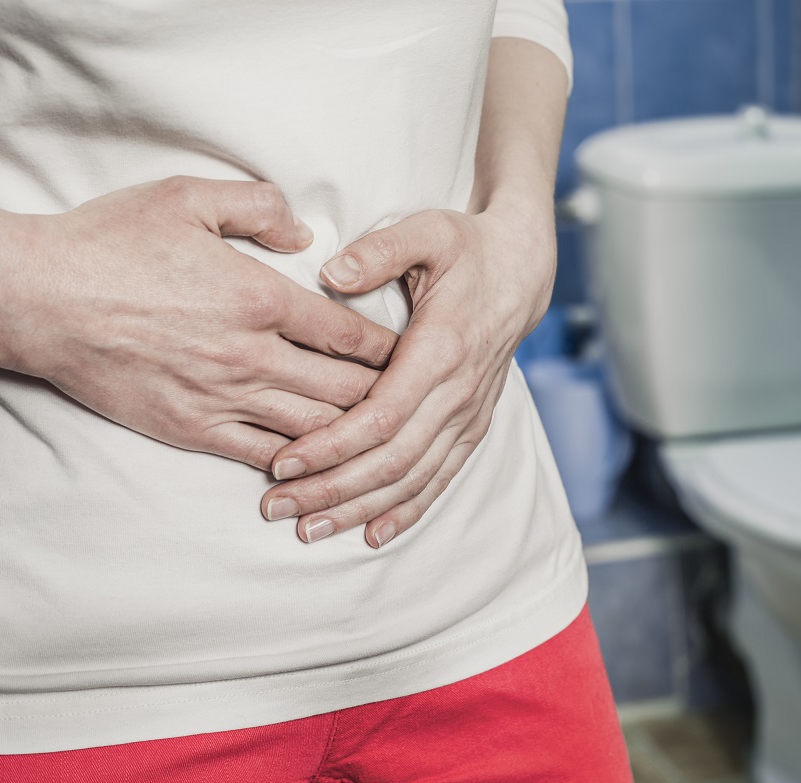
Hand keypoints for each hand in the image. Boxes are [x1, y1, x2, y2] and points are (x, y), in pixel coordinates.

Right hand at [17, 176, 397, 468]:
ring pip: (313, 430)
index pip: (351, 334)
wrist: (38, 298)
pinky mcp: (191, 428)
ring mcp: (222, 398)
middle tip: (414, 405)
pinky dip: (297, 468)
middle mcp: (252, 355)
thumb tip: (305, 234)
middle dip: (388, 400)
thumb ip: (259, 207)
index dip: (393, 349)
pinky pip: (261, 457)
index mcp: (261, 297)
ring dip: (353, 438)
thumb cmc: (110, 242)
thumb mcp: (188, 196)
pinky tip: (320, 472)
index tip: (417, 354)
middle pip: (345, 391)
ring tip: (381, 441)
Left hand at [259, 201, 554, 545]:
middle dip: (331, 489)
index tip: (282, 462)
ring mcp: (469, 415)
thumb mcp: (427, 231)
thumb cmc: (467, 248)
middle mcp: (458, 394)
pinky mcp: (473, 427)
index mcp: (441, 350)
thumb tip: (332, 272)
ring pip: (412, 479)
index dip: (330, 446)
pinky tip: (372, 534)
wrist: (523, 270)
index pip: (380, 417)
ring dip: (360, 509)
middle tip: (277, 507)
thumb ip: (379, 250)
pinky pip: (440, 479)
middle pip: (390, 461)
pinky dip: (407, 511)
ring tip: (309, 529)